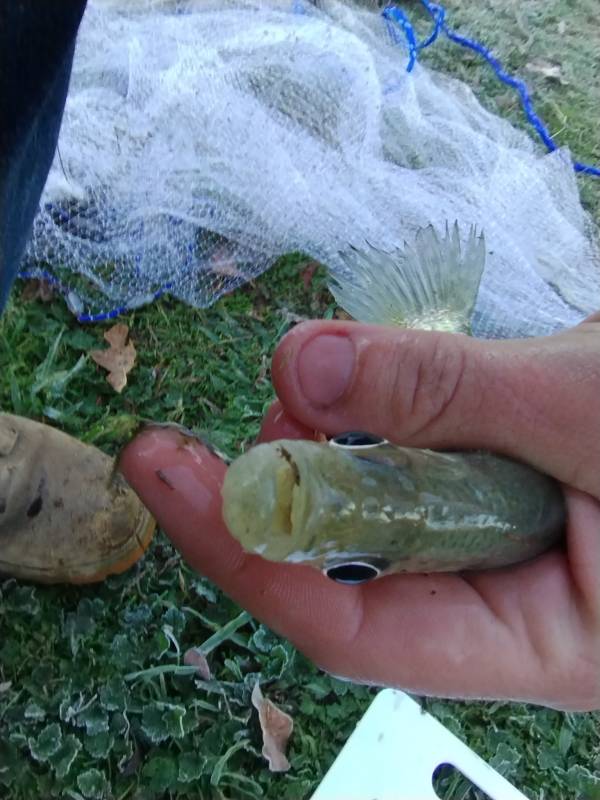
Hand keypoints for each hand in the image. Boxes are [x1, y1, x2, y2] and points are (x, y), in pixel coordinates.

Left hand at [120, 316, 599, 709]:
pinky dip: (385, 412)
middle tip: (271, 392)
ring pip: (380, 504)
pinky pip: (417, 457)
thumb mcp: (595, 407)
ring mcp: (506, 543)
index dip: (248, 550)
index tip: (169, 474)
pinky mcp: (504, 484)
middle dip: (292, 481)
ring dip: (339, 436)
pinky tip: (372, 375)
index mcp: (541, 642)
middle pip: (354, 564)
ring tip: (321, 371)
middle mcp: (510, 604)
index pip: (351, 625)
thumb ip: (451, 392)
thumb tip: (300, 362)